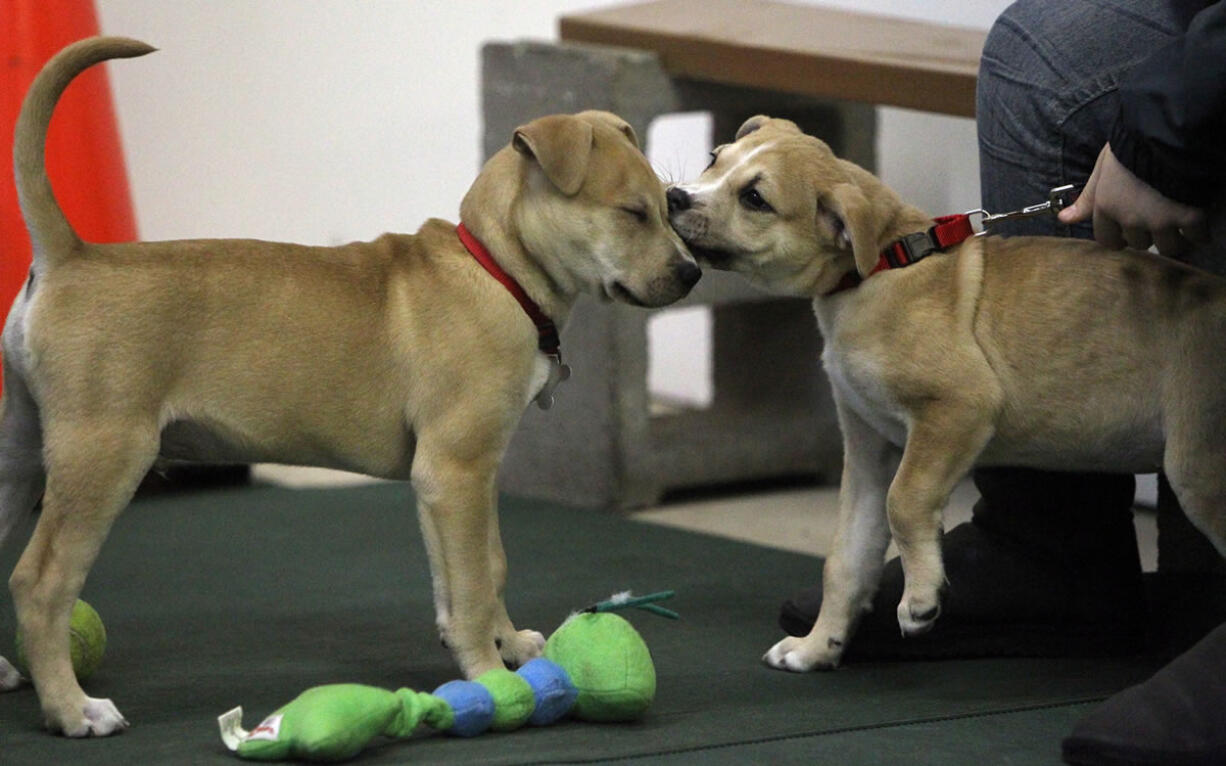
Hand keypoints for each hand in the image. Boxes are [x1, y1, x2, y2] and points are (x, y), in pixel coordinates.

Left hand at [1058, 143, 1208, 256]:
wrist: (1171, 132)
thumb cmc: (1134, 144)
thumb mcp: (1104, 167)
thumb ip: (1088, 198)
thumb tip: (1064, 220)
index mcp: (1107, 207)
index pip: (1107, 240)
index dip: (1118, 238)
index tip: (1127, 234)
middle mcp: (1131, 219)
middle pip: (1139, 243)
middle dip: (1148, 234)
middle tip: (1158, 216)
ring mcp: (1162, 221)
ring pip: (1169, 246)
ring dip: (1175, 237)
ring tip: (1180, 220)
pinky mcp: (1191, 218)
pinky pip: (1198, 238)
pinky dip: (1201, 232)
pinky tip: (1200, 220)